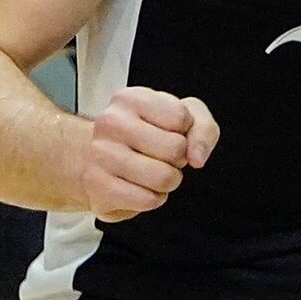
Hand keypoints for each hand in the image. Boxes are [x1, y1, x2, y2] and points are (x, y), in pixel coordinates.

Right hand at [82, 86, 218, 221]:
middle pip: (175, 149)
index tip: (167, 131)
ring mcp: (100, 156)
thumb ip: (203, 128)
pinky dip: (153, 198)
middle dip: (178, 158)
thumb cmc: (144, 135)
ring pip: (164, 178)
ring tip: (151, 171)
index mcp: (130, 99)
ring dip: (168, 180)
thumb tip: (197, 157)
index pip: (181, 118)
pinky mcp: (99, 188)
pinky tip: (138, 186)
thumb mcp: (181, 117)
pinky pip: (149, 200)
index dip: (183, 131)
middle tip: (159, 155)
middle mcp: (110, 123)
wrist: (98, 159)